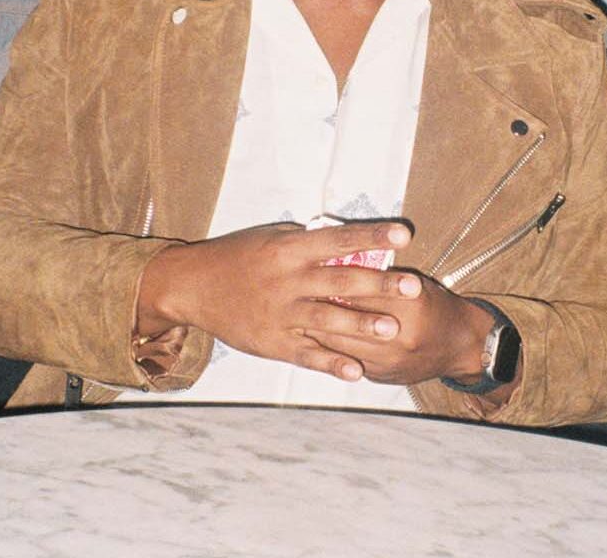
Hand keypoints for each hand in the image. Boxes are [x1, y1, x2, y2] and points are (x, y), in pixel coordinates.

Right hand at [137, 220, 417, 381]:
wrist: (192, 286)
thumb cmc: (237, 256)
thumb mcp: (272, 238)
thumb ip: (309, 241)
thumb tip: (348, 240)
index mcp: (290, 250)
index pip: (339, 239)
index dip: (372, 235)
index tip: (404, 233)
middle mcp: (288, 281)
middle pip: (340, 281)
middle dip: (379, 284)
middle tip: (413, 286)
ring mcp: (281, 314)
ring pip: (327, 320)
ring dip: (361, 326)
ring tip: (392, 329)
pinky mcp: (273, 342)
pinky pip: (306, 354)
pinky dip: (331, 364)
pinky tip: (356, 371)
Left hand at [308, 273, 495, 386]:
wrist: (460, 346)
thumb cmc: (435, 306)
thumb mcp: (415, 282)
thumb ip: (382, 276)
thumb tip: (342, 262)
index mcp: (410, 303)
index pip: (364, 287)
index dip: (334, 277)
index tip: (311, 265)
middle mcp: (398, 334)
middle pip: (347, 317)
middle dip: (317, 303)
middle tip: (292, 288)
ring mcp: (388, 360)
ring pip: (340, 343)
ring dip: (314, 327)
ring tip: (292, 312)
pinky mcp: (379, 376)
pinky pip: (345, 361)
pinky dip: (324, 349)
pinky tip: (307, 337)